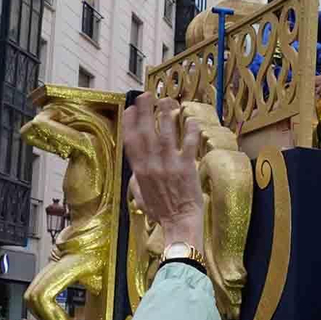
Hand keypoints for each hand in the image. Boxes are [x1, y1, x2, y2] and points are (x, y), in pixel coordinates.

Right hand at [120, 94, 204, 249]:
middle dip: (145, 112)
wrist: (179, 223)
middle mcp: (152, 165)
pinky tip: (190, 119)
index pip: (131, 142)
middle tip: (146, 96)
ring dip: (165, 115)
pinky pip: (189, 145)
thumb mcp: (140, 197)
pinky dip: (190, 131)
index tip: (130, 109)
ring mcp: (169, 165)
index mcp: (139, 172)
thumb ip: (137, 181)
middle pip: (146, 133)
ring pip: (166, 135)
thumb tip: (135, 171)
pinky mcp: (187, 168)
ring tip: (166, 101)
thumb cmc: (160, 213)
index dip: (130, 123)